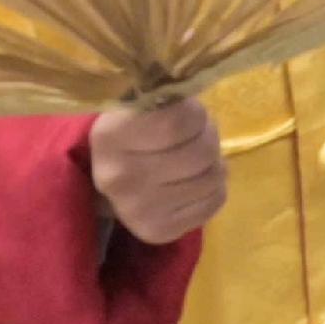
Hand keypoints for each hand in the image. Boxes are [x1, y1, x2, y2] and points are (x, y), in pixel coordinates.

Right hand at [88, 98, 225, 245]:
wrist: (112, 176)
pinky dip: (214, 188)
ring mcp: (135, 210)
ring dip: (214, 163)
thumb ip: (169, 97)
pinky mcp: (156, 232)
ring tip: (195, 159)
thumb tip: (200, 91)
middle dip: (209, 138)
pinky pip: (215, 202)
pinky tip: (193, 182)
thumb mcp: (145, 103)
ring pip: (212, 179)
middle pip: (201, 153)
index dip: (196, 115)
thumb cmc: (139, 128)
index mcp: (109, 135)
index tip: (188, 115)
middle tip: (198, 137)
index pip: (179, 123)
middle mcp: (117, 177)